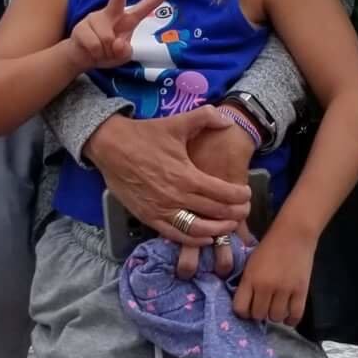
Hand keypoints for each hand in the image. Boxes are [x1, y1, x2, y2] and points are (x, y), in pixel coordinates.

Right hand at [69, 0, 175, 69]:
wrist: (82, 57)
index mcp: (127, 19)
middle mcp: (112, 14)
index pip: (146, 6)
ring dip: (105, 51)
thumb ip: (125, 51)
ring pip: (106, 38)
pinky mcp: (81, 26)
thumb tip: (117, 42)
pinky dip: (96, 53)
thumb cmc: (106, 52)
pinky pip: (94, 45)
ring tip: (100, 50)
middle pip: (117, 1)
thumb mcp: (121, 57)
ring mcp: (95, 18)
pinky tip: (91, 50)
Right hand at [86, 108, 251, 241]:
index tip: (247, 194)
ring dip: (218, 230)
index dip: (239, 196)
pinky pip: (176, 235)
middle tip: (244, 211)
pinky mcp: (149, 218)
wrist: (111, 146)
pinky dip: (193, 239)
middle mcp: (176, 197)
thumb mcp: (176, 123)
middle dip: (234, 213)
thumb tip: (228, 121)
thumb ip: (205, 117)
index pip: (222, 193)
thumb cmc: (145, 135)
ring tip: (229, 225)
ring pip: (197, 229)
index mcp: (186, 175)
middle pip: (214, 212)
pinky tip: (204, 237)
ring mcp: (162, 210)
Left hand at [231, 222, 313, 325]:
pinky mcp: (301, 291)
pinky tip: (288, 314)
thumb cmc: (270, 245)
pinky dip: (291, 319)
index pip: (240, 308)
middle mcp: (265, 287)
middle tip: (263, 305)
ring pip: (276, 318)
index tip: (247, 307)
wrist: (294, 234)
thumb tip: (245, 303)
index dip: (243, 311)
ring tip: (276, 307)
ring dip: (274, 315)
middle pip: (258, 315)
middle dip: (259, 313)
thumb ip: (247, 282)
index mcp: (250, 278)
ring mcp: (284, 290)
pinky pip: (295, 316)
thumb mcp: (251, 262)